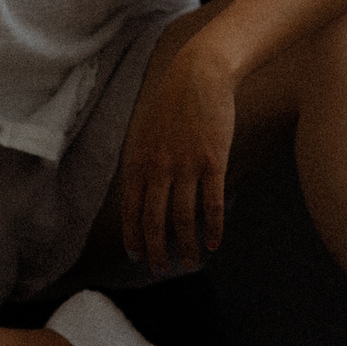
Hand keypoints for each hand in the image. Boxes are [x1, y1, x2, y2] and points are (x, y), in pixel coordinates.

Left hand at [120, 39, 236, 272]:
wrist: (200, 75)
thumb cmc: (173, 104)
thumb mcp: (146, 134)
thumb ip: (144, 163)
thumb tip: (144, 191)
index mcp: (138, 163)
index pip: (131, 210)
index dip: (134, 236)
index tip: (137, 256)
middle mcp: (158, 169)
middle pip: (154, 221)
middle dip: (157, 251)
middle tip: (162, 271)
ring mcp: (185, 167)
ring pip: (183, 219)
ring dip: (186, 246)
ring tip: (190, 263)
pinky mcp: (212, 162)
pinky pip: (211, 204)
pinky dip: (212, 227)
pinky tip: (214, 244)